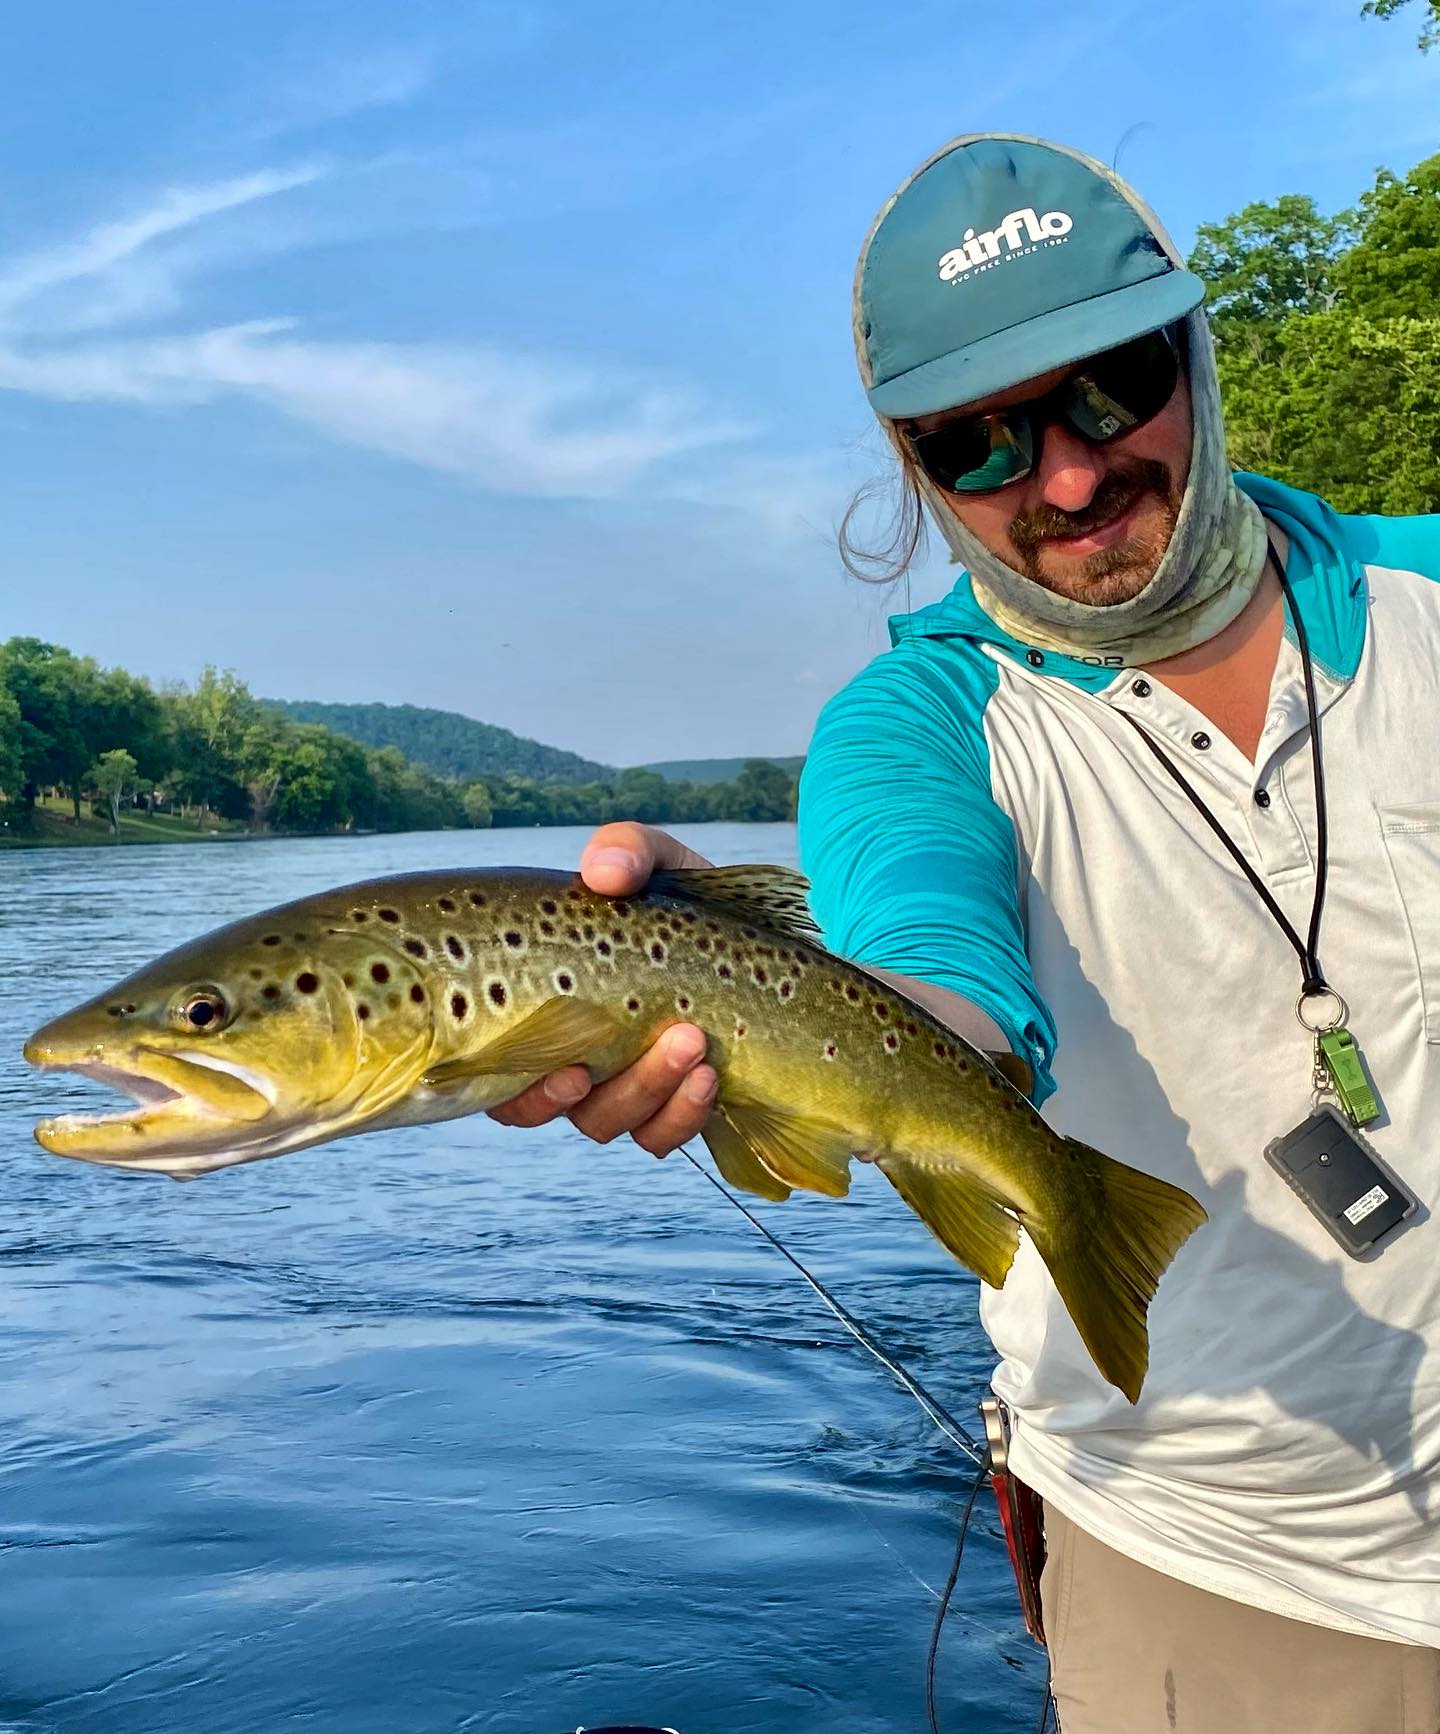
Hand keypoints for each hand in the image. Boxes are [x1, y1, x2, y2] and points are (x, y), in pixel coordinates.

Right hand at [486, 822, 717, 1154]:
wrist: (754, 932)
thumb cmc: (681, 898)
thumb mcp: (656, 862)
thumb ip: (626, 850)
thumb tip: (602, 872)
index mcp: (540, 1004)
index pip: (495, 1066)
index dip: (516, 1085)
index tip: (566, 1065)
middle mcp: (567, 1055)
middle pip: (544, 1107)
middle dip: (582, 1093)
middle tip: (629, 1055)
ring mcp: (618, 1085)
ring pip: (606, 1122)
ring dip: (649, 1091)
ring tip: (693, 1042)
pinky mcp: (668, 1106)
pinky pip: (660, 1136)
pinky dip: (682, 1114)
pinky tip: (710, 1076)